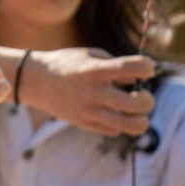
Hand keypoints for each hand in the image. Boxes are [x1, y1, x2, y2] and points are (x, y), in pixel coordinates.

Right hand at [20, 48, 155, 135]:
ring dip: (140, 118)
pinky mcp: (85, 124)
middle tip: (142, 95)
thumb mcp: (89, 55)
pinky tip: (113, 112)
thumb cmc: (66, 64)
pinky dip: (120, 123)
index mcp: (94, 71)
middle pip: (136, 103)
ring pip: (129, 125)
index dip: (147, 67)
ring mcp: (88, 111)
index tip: (148, 68)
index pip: (131, 69)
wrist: (35, 81)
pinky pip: (114, 130)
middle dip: (148, 99)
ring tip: (135, 111)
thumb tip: (138, 81)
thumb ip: (115, 64)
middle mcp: (93, 93)